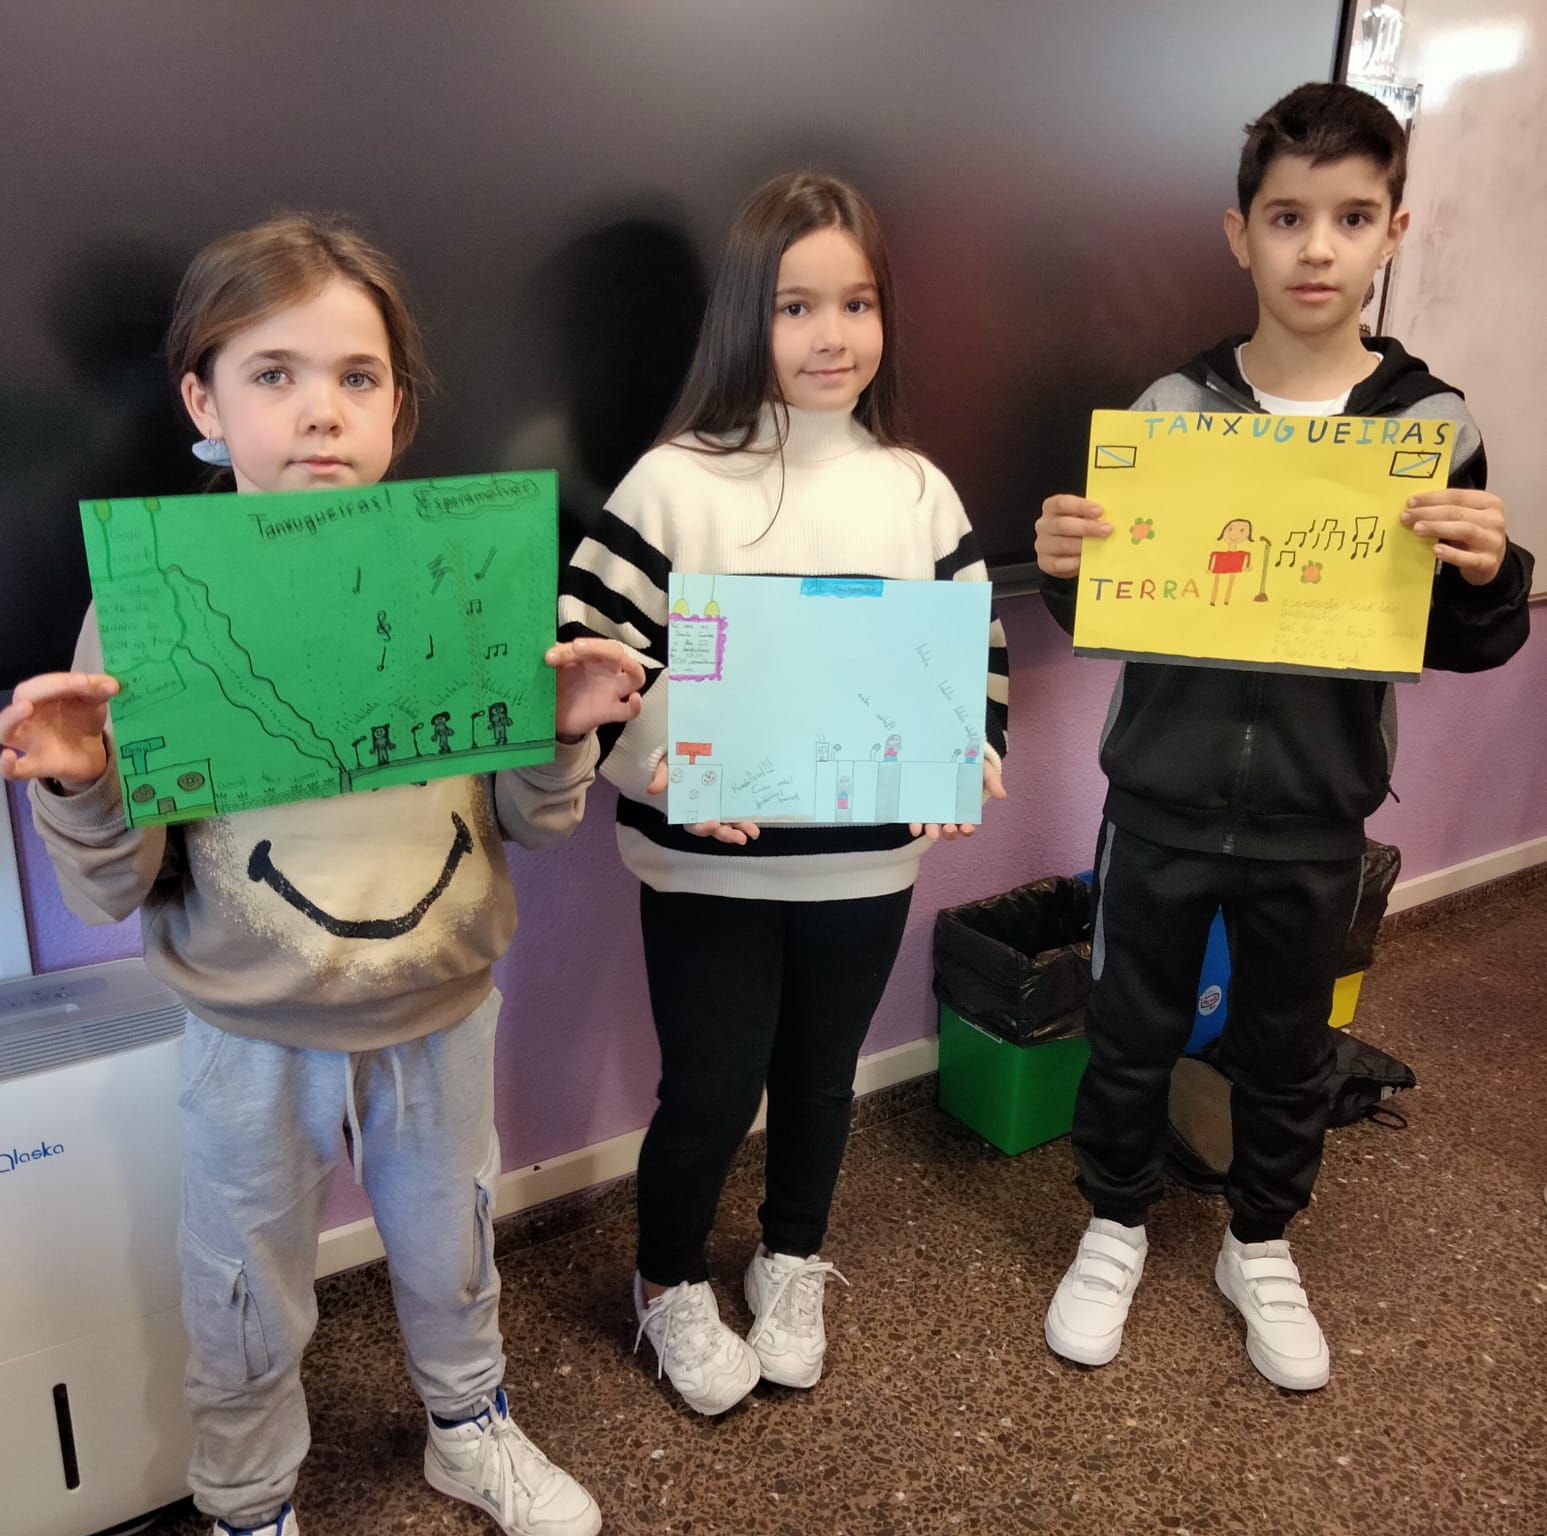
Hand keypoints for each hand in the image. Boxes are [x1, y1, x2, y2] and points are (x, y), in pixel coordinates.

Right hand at [0, 672, 118, 784]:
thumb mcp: (93, 702)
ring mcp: (29, 742)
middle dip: (40, 690)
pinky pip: (13, 771)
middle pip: (22, 698)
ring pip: (4, 731)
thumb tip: (112, 684)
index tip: (87, 683)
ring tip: (25, 707)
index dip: (62, 682)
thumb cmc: (82, 720)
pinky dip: (7, 766)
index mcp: (41, 697)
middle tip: (61, 687)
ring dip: (10, 718)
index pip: (42, 684)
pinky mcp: (37, 765)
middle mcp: (29, 717)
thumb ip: (99, 691)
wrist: (91, 752)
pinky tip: (8, 757)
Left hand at [545, 638, 644, 742]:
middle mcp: (605, 670)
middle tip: (575, 648)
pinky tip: (633, 699)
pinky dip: (635, 706)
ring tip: (623, 662)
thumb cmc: (557, 684)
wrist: (552, 713)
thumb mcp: (551, 669)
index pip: (589, 645)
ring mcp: (611, 691)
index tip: (549, 657)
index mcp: (591, 656)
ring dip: (632, 667)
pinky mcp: (610, 711)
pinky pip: (630, 711)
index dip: (570, 649)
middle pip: (616, 652)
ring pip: (635, 676)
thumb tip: (546, 648)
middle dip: (598, 647)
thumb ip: (552, 657)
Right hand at [646, 756, 759, 843]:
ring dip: (741, 830)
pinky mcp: (729, 801)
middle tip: (740, 838)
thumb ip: (662, 777)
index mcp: (688, 809)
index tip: (713, 824)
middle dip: (727, 834)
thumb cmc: (675, 762)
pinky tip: (756, 821)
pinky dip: (747, 819)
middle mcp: (704, 812)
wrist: (687, 752)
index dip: (703, 827)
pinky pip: (739, 813)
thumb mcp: (666, 766)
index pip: (694, 824)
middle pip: (715, 829)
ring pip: (729, 824)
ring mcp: (718, 808)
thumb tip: (652, 788)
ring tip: (753, 833)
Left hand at [910, 757, 1005, 841]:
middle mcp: (948, 813)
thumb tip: (1002, 795)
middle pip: (949, 828)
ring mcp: (932, 809)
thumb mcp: (983, 769)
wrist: (950, 748)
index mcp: (964, 809)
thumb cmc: (970, 763)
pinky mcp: (918, 802)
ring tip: (931, 833)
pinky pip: (916, 816)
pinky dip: (915, 824)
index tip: (967, 828)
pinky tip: (915, 828)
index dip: (967, 828)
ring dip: (932, 831)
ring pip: (932, 826)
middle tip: (949, 829)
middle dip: (949, 832)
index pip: (966, 824)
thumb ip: (992, 781)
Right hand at [1035, 494, 1111, 578]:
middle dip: (1086, 527)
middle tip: (1106, 530)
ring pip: (1063, 545)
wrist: (1065, 552)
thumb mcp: (1081, 516)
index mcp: (1051, 508)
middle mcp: (1044, 525)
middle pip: (1062, 525)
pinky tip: (1087, 560)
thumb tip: (1110, 516)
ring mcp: (1043, 544)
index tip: (1099, 511)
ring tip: (1100, 545)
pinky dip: (1075, 562)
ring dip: (1084, 545)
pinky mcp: (1045, 562)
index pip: (1062, 503)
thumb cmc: (1076, 529)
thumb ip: (1090, 514)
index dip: (1080, 506)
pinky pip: (1060, 563)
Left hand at [1401, 489, 1507, 585]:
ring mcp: (1492, 541)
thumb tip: (1413, 507)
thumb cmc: (1473, 537)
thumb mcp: (1464, 519)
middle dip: (1429, 513)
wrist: (1491, 561)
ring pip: (1465, 530)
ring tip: (1417, 529)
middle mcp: (1493, 520)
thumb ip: (1446, 510)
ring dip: (1438, 528)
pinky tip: (1436, 550)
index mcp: (1489, 503)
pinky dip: (1451, 554)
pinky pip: (1468, 558)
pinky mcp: (1488, 562)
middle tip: (1407, 517)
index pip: (1457, 496)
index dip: (1432, 498)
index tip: (1411, 502)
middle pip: (1458, 512)